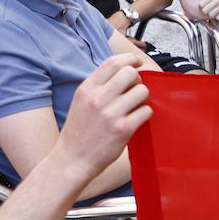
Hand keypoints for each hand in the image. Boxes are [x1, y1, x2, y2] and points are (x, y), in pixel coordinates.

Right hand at [57, 54, 151, 175]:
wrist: (72, 160)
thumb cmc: (78, 132)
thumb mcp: (81, 101)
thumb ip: (98, 86)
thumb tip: (124, 72)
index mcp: (87, 89)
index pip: (112, 62)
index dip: (130, 59)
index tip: (137, 62)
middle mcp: (98, 98)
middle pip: (131, 73)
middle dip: (138, 79)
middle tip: (135, 90)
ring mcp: (111, 114)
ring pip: (142, 91)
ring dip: (143, 98)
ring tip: (135, 106)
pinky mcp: (123, 129)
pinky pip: (146, 111)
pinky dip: (145, 114)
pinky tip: (136, 119)